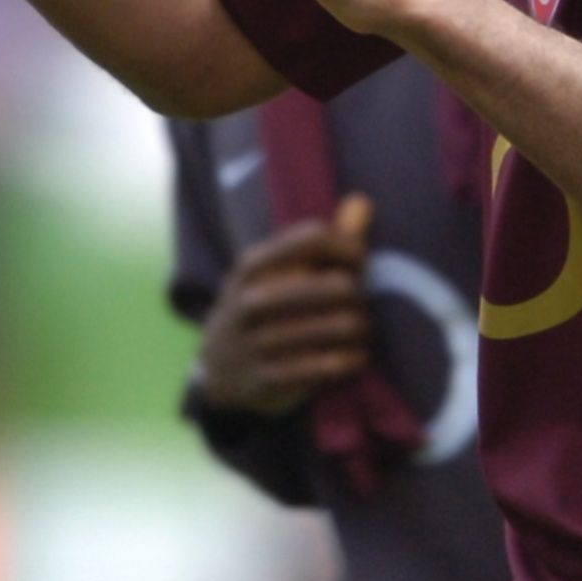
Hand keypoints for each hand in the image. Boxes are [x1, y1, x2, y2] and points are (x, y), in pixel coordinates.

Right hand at [197, 197, 375, 417]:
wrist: (218, 369)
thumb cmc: (262, 307)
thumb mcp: (277, 272)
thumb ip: (323, 241)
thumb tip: (362, 202)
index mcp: (253, 265)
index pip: (315, 238)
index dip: (349, 247)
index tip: (359, 262)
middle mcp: (251, 301)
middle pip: (340, 285)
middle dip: (360, 295)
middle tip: (359, 304)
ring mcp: (257, 342)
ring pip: (343, 325)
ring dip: (362, 329)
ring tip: (360, 331)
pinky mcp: (269, 378)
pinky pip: (332, 364)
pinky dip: (352, 360)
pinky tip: (353, 357)